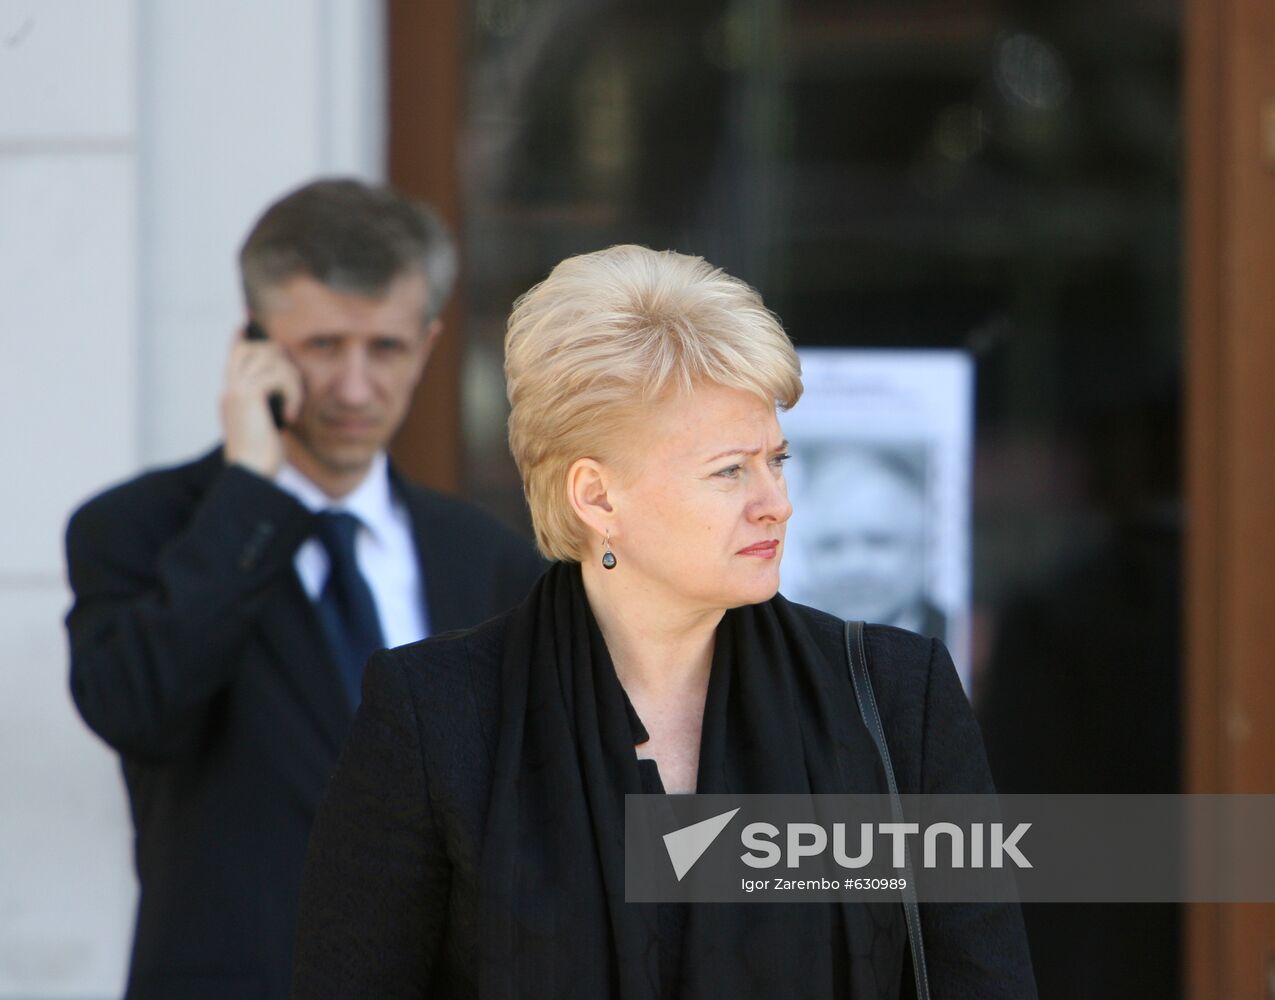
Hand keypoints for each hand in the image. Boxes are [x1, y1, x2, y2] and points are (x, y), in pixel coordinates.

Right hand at [220, 327, 303, 477]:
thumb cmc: (262, 458)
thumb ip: (270, 403)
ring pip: (271, 358)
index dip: (244, 335)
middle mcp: (231, 388)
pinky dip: (292, 393)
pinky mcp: (247, 396)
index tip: (249, 320)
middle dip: (281, 359)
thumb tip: (285, 386)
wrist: (251, 474)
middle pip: (254, 346)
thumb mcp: (268, 424)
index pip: (236, 353)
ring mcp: (236, 390)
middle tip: (293, 388)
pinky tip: (291, 417)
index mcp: (233, 394)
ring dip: (292, 380)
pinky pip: (278, 375)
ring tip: (293, 408)